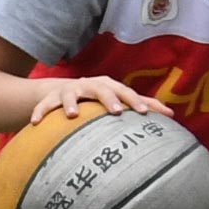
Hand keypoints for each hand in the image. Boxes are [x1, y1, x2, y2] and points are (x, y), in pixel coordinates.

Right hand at [25, 74, 155, 120]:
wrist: (62, 91)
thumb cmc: (98, 98)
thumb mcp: (118, 98)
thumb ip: (144, 105)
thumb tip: (172, 115)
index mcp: (108, 86)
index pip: (124, 91)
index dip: (134, 100)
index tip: (144, 114)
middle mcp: (89, 85)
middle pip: (100, 89)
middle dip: (108, 99)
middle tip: (117, 112)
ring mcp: (68, 90)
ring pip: (70, 94)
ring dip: (71, 103)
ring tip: (73, 115)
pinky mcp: (50, 98)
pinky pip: (44, 105)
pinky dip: (40, 112)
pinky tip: (35, 123)